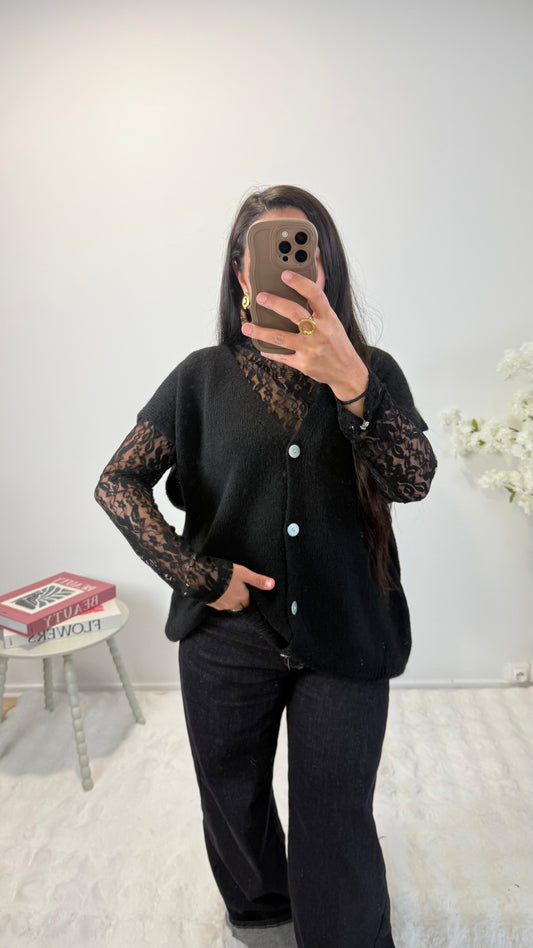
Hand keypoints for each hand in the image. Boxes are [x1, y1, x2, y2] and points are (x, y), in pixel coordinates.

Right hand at [208, 563, 274, 611]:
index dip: (247, 597)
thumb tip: (272, 585)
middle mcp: (232, 604)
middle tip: (237, 590)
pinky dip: (219, 599)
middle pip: (239, 606)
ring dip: (229, 600)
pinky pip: (218, 604)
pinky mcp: (211, 604)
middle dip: (239, 601)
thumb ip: (258, 580)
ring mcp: (221, 605)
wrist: (203, 577)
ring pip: (228, 606)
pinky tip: (217, 590)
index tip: (246, 592)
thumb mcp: (244, 573)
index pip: (248, 603)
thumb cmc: (226, 574)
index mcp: (242, 597)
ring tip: (227, 589)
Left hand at [241, 270, 368, 406]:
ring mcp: (310, 349)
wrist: (347, 372)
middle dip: (274, 303)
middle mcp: (319, 332)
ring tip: (246, 327)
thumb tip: (300, 290)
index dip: (300, 283)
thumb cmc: (338, 343)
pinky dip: (271, 352)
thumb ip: (318, 309)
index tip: (285, 275)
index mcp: (328, 318)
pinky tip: (262, 348)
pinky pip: (282, 357)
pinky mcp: (303, 364)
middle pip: (294, 313)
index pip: (315, 295)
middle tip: (260, 297)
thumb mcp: (333, 322)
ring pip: (280, 338)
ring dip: (261, 332)